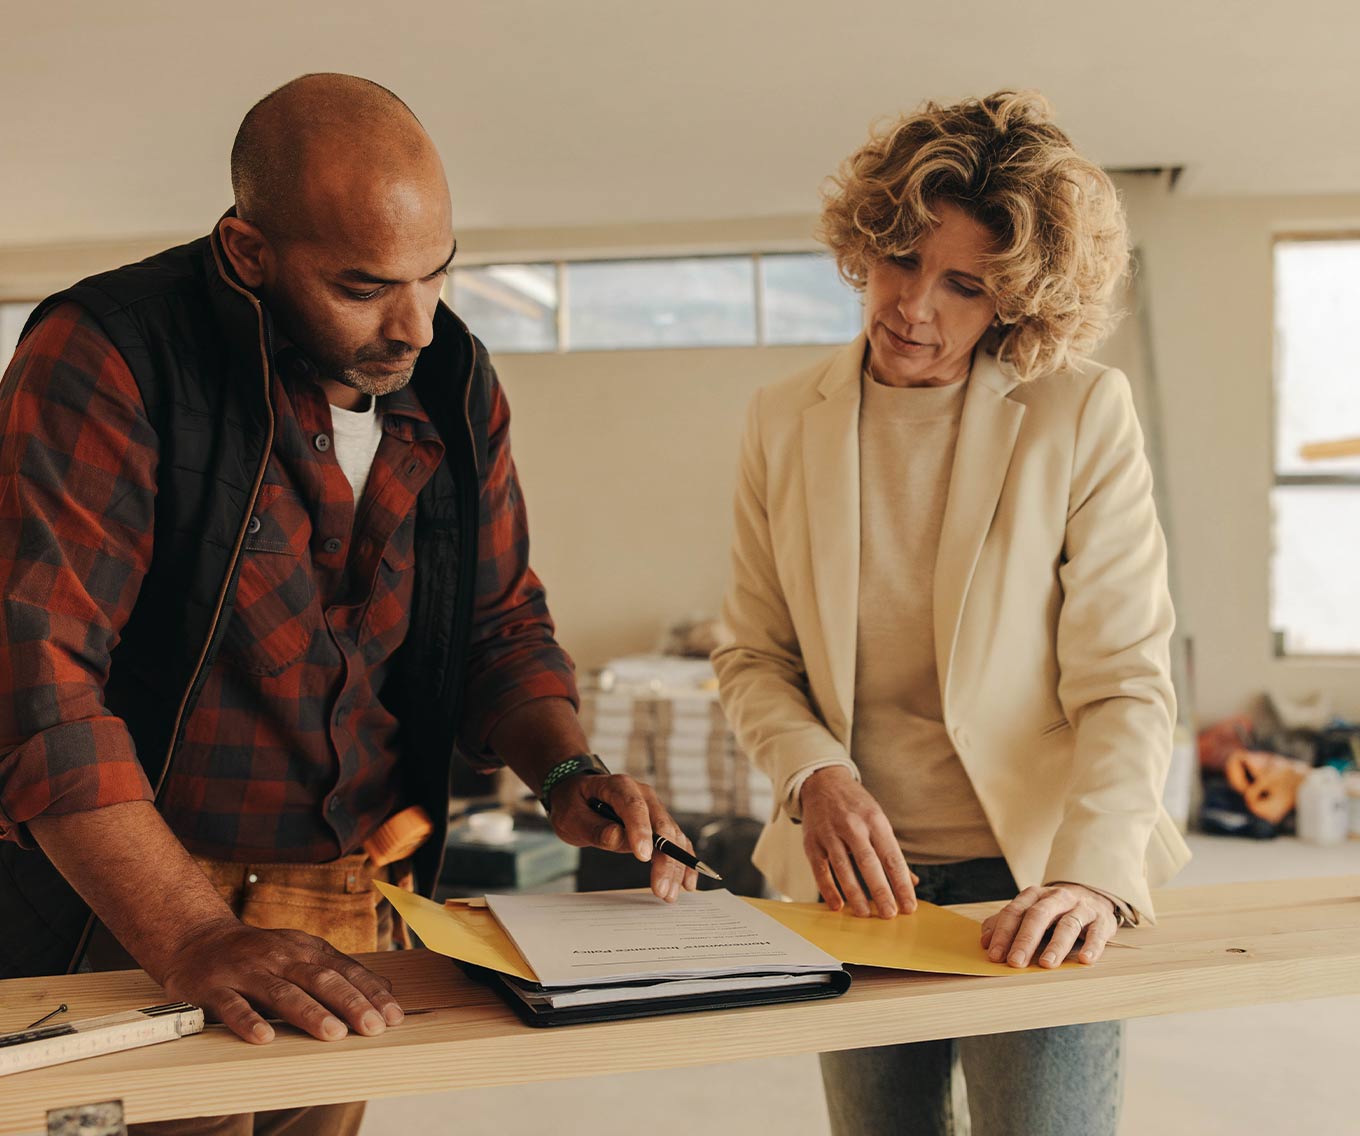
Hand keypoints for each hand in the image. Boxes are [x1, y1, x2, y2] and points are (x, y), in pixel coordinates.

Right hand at [156, 918, 403, 1044]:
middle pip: (321, 979)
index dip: (371, 993)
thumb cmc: (260, 953)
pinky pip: (232, 1006)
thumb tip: (386, 989)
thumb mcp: (302, 952)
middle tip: (374, 1027)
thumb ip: (340, 970)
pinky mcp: (215, 988)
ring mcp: (248, 971)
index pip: (345, 971)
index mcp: (306, 949)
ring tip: (334, 1033)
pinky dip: (249, 1020)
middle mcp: (281, 957)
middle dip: (351, 1003)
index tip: (394, 1016)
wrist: (197, 939)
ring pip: (283, 992)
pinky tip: (264, 1037)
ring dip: (310, 1013)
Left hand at [548, 773, 697, 901]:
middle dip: (665, 859)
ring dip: (675, 867)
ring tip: (669, 894)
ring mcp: (654, 809)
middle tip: (661, 890)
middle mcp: (643, 795)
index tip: (643, 857)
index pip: (634, 807)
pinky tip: (687, 882)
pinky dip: (683, 862)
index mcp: (619, 786)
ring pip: (673, 837)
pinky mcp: (658, 824)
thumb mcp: (572, 817)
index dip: (641, 831)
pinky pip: (676, 842)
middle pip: (661, 825)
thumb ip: (594, 828)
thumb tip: (617, 837)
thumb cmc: (574, 805)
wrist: (579, 795)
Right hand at [799, 767, 917, 917]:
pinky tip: (837, 904)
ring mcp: (830, 833)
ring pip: (843, 867)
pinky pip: (820, 868)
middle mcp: (853, 825)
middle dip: (881, 891)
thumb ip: (891, 851)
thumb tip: (911, 881)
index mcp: (875, 820)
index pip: (892, 857)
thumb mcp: (878, 820)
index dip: (901, 883)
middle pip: (869, 863)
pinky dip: (828, 888)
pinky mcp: (812, 841)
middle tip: (890, 914)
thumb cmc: (855, 806)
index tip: (909, 905)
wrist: (823, 782)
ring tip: (866, 913)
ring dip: (855, 893)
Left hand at [980, 883, 1117, 967]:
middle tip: (1015, 962)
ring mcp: (1080, 907)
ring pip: (1067, 924)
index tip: (994, 956)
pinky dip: (1092, 946)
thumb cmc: (1053, 911)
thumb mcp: (1028, 911)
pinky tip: (1085, 960)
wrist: (1091, 896)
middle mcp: (1056, 898)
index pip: (1014, 912)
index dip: (1003, 933)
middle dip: (1025, 940)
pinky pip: (1097, 933)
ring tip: (1047, 965)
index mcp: (1034, 895)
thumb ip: (1005, 924)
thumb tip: (985, 942)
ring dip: (1056, 946)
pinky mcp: (1102, 919)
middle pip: (1038, 916)